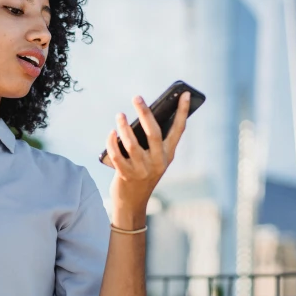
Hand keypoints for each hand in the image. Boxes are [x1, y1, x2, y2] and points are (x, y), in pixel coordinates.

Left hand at [105, 92, 190, 218]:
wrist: (132, 202)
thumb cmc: (142, 173)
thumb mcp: (153, 158)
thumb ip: (151, 141)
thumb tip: (142, 114)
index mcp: (168, 155)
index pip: (178, 130)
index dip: (182, 111)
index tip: (183, 94)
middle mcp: (158, 162)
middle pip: (153, 133)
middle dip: (145, 113)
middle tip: (136, 97)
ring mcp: (142, 169)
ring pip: (132, 143)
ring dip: (124, 127)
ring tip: (119, 115)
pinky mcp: (126, 175)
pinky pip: (116, 154)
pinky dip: (112, 142)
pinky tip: (111, 133)